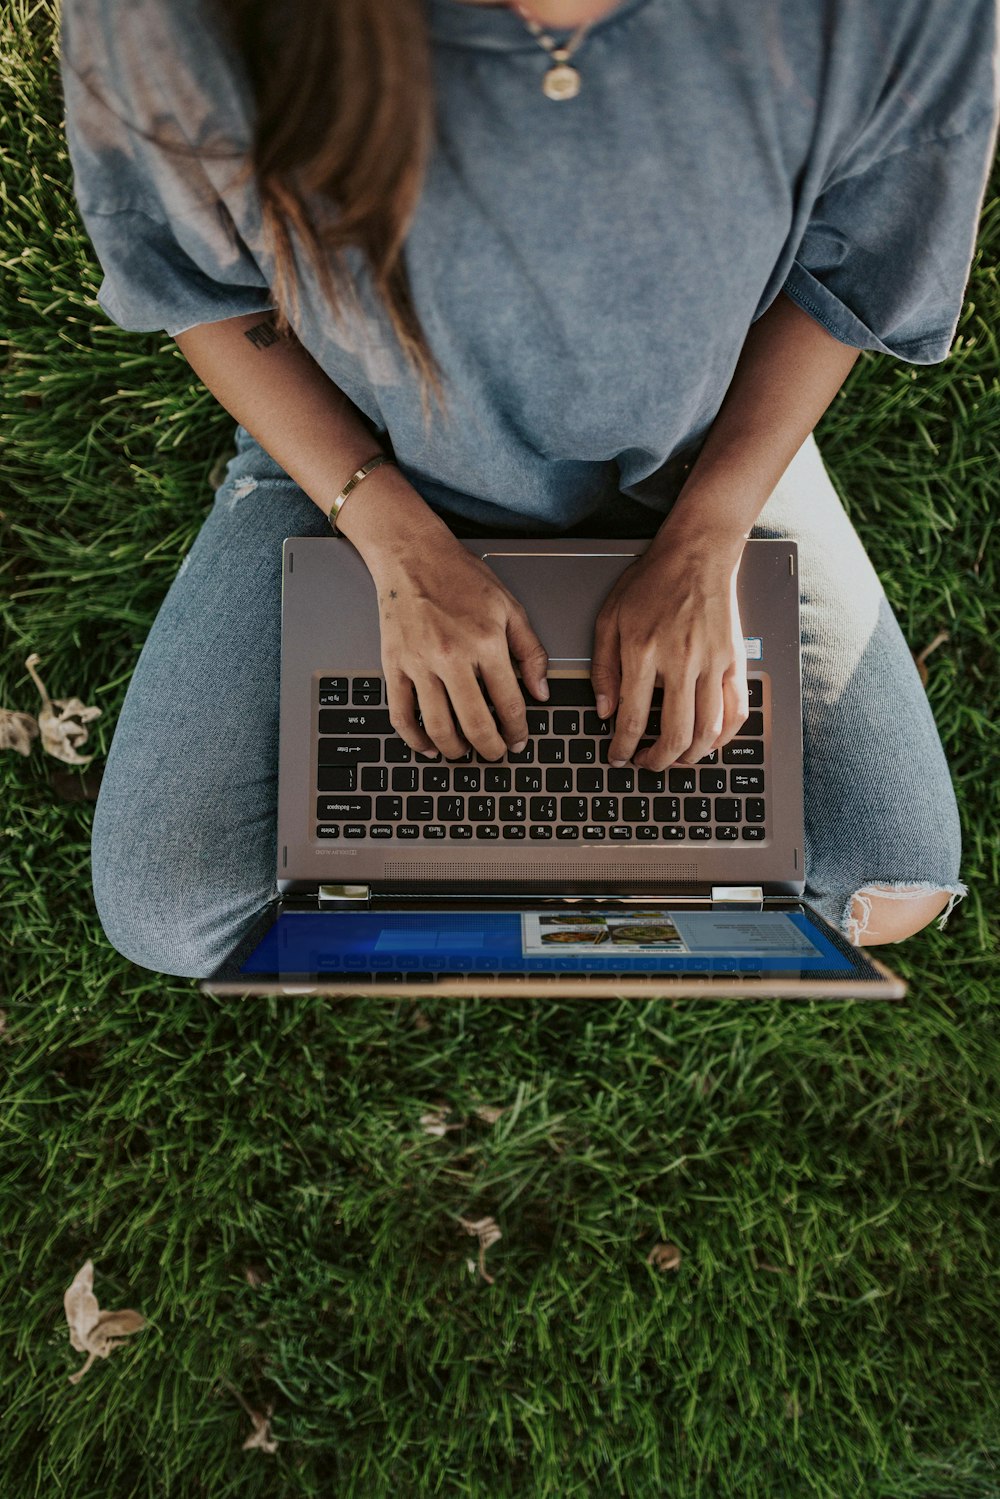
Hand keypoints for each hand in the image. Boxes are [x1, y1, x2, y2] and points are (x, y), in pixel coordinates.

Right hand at [367, 529, 549, 759]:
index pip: (508, 703)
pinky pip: (401, 714)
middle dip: (491, 748)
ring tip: (465, 753)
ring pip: (438, 726)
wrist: (413, 555)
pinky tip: (427, 746)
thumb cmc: (461, 576)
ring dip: (455, 750)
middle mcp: (452, 657)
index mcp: (485, 643)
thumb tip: (541, 691)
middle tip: (496, 754)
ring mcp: (419, 664)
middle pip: (475, 723)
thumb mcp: (509, 607)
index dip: (518, 730)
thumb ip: (530, 651)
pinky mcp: (394, 665)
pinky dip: (414, 739)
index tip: (519, 740)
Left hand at [591, 539, 748, 770]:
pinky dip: (725, 736)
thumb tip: (605, 710)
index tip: (619, 757)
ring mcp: (713, 663)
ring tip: (676, 759)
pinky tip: (710, 742)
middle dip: (658, 761)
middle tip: (646, 764)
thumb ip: (603, 667)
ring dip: (691, 756)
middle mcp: (681, 662)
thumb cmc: (651, 581)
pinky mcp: (735, 660)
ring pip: (709, 730)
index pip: (633, 719)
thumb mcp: (610, 618)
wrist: (697, 554)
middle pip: (676, 734)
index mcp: (644, 652)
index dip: (624, 749)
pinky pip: (737, 711)